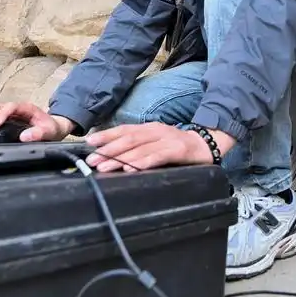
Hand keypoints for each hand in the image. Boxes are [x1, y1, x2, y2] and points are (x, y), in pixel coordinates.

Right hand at [0, 101, 71, 142]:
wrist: (52, 129)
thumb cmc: (50, 128)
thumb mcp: (49, 131)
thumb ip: (39, 133)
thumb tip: (24, 137)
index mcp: (25, 108)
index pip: (10, 107)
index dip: (2, 114)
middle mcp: (14, 109)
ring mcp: (7, 115)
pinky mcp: (3, 122)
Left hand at [84, 123, 235, 172]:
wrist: (207, 144)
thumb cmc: (177, 147)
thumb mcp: (156, 142)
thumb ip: (139, 146)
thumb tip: (113, 155)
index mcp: (149, 128)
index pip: (124, 130)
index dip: (106, 135)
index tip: (89, 142)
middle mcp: (155, 131)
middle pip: (128, 139)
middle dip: (108, 149)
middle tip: (92, 159)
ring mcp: (167, 140)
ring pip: (140, 148)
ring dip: (120, 158)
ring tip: (105, 167)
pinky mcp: (177, 150)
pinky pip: (157, 156)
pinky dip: (143, 162)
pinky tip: (132, 168)